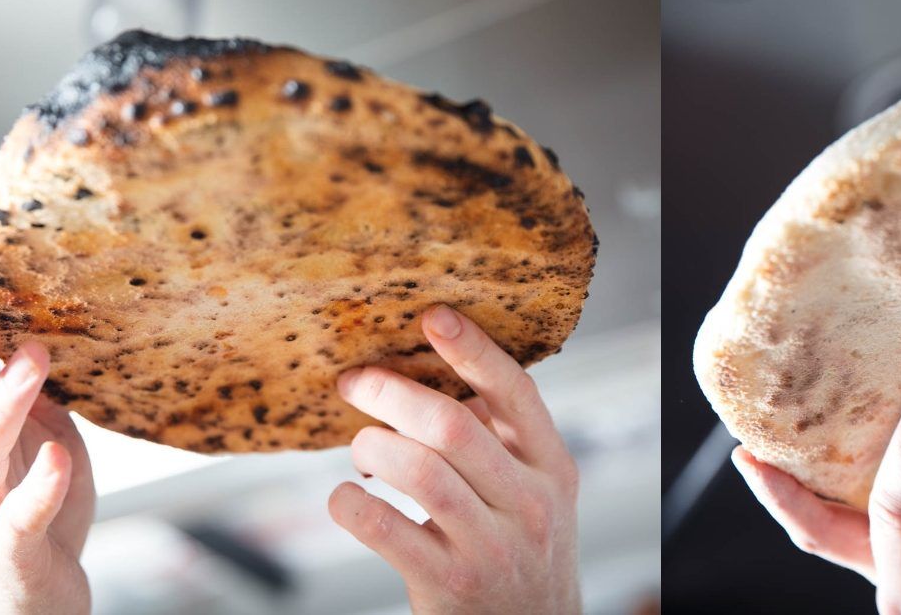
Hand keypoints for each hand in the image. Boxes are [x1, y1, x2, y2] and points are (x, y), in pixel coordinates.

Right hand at [0, 253, 96, 613]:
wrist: (37, 605)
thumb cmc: (43, 518)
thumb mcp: (46, 443)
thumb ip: (39, 398)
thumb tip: (44, 338)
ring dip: (5, 404)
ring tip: (34, 360)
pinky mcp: (15, 552)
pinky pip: (20, 518)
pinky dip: (37, 486)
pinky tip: (56, 456)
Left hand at [327, 305, 580, 613]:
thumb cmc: (523, 551)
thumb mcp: (537, 493)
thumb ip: (502, 440)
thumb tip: (433, 370)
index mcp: (553, 468)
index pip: (517, 393)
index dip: (473, 350)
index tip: (433, 317)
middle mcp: (530, 504)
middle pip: (452, 426)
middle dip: (391, 393)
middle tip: (356, 383)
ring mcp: (491, 546)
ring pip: (418, 470)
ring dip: (372, 446)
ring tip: (361, 449)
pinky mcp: (448, 583)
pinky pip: (383, 527)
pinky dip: (349, 504)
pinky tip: (347, 498)